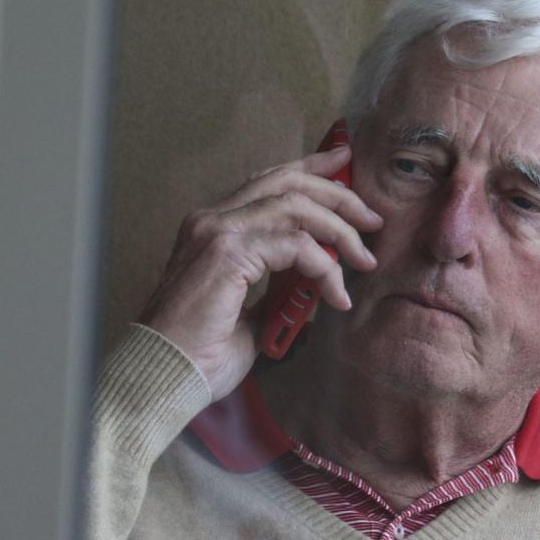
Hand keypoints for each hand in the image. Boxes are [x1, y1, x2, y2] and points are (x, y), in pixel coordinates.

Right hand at [138, 144, 382, 400]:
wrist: (167, 375)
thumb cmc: (202, 353)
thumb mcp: (251, 312)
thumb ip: (279, 288)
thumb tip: (315, 284)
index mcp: (212, 228)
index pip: (268, 183)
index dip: (309, 169)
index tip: (344, 165)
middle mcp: (211, 220)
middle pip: (286, 183)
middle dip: (337, 195)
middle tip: (372, 218)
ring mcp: (217, 232)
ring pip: (296, 206)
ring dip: (340, 231)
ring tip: (364, 259)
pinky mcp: (228, 252)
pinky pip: (296, 244)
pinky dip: (325, 267)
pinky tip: (336, 296)